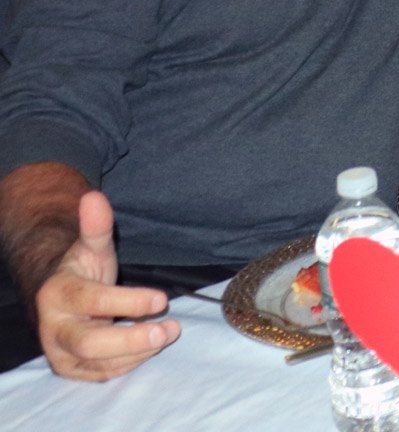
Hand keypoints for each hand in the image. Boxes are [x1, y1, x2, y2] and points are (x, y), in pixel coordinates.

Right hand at [36, 192, 176, 380]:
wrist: (58, 298)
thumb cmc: (82, 272)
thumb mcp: (92, 247)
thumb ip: (96, 226)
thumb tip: (94, 197)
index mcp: (58, 294)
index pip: (93, 302)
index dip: (128, 302)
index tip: (161, 299)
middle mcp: (53, 328)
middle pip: (90, 343)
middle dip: (133, 340)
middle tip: (170, 329)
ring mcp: (59, 352)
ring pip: (98, 363)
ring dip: (138, 352)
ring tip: (166, 334)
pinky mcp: (71, 369)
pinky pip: (101, 375)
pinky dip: (128, 364)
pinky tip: (148, 348)